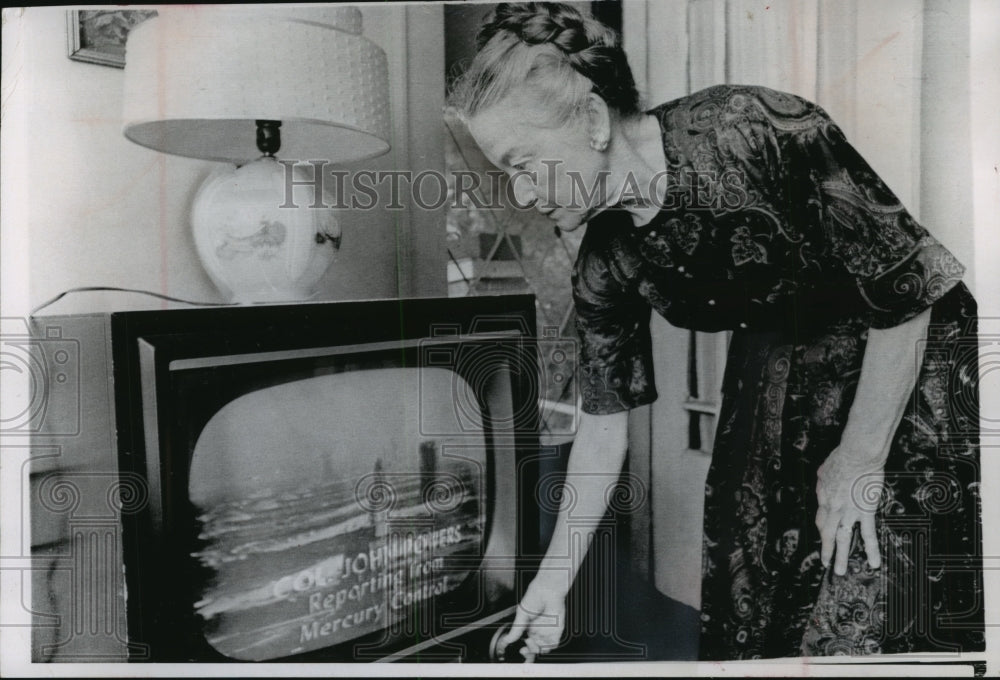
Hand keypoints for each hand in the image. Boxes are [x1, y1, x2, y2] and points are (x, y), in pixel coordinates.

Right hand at [500, 575, 566, 660]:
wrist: (547, 590)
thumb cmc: (534, 597)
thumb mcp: (521, 614)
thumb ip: (516, 629)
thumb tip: (507, 640)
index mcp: (529, 627)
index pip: (527, 643)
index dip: (525, 650)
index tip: (521, 651)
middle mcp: (539, 631)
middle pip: (535, 648)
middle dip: (530, 651)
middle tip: (524, 648)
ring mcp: (548, 631)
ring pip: (543, 648)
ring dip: (537, 648)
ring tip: (530, 640)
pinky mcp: (557, 630)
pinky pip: (553, 643)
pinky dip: (547, 644)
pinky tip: (541, 638)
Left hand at [815, 446, 884, 575]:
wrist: (858, 455)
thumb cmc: (843, 457)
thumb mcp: (824, 469)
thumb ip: (823, 481)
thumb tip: (823, 484)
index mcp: (824, 497)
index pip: (821, 519)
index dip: (822, 530)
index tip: (824, 536)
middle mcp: (833, 508)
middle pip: (827, 533)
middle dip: (826, 549)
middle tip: (826, 563)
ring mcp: (849, 512)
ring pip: (843, 538)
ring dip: (841, 556)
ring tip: (839, 571)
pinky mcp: (865, 512)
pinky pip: (868, 534)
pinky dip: (871, 550)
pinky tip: (874, 562)